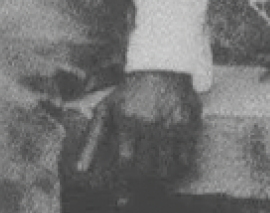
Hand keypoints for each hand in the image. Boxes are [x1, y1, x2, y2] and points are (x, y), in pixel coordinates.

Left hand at [77, 71, 201, 197]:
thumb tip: (80, 169)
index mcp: (127, 121)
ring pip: (167, 168)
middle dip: (141, 184)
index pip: (126, 163)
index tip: (120, 199)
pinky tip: (168, 167)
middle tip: (135, 192)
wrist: (159, 69)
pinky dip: (177, 169)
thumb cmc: (127, 95)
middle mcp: (150, 125)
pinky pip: (186, 160)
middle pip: (147, 169)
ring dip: (158, 178)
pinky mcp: (189, 126)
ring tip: (151, 178)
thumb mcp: (104, 111)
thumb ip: (92, 140)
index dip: (123, 184)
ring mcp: (172, 126)